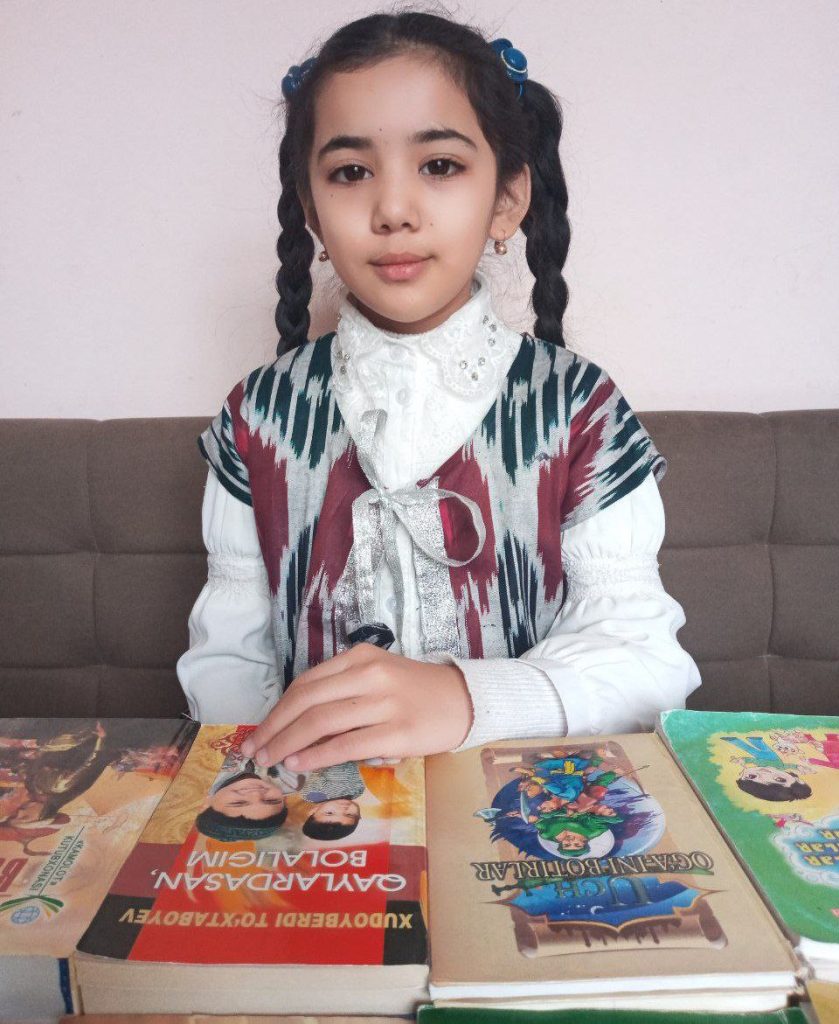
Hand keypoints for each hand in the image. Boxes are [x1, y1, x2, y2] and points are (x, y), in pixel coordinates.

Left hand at [239, 643, 472, 770]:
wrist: (465, 701)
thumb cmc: (415, 692)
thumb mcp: (378, 676)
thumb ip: (343, 692)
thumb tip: (296, 726)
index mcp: (361, 657)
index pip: (307, 683)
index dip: (278, 709)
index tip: (261, 730)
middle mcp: (370, 675)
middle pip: (307, 701)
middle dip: (274, 727)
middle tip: (255, 749)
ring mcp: (385, 703)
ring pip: (321, 723)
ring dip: (288, 744)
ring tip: (271, 760)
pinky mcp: (397, 733)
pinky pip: (347, 745)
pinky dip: (317, 756)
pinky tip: (300, 765)